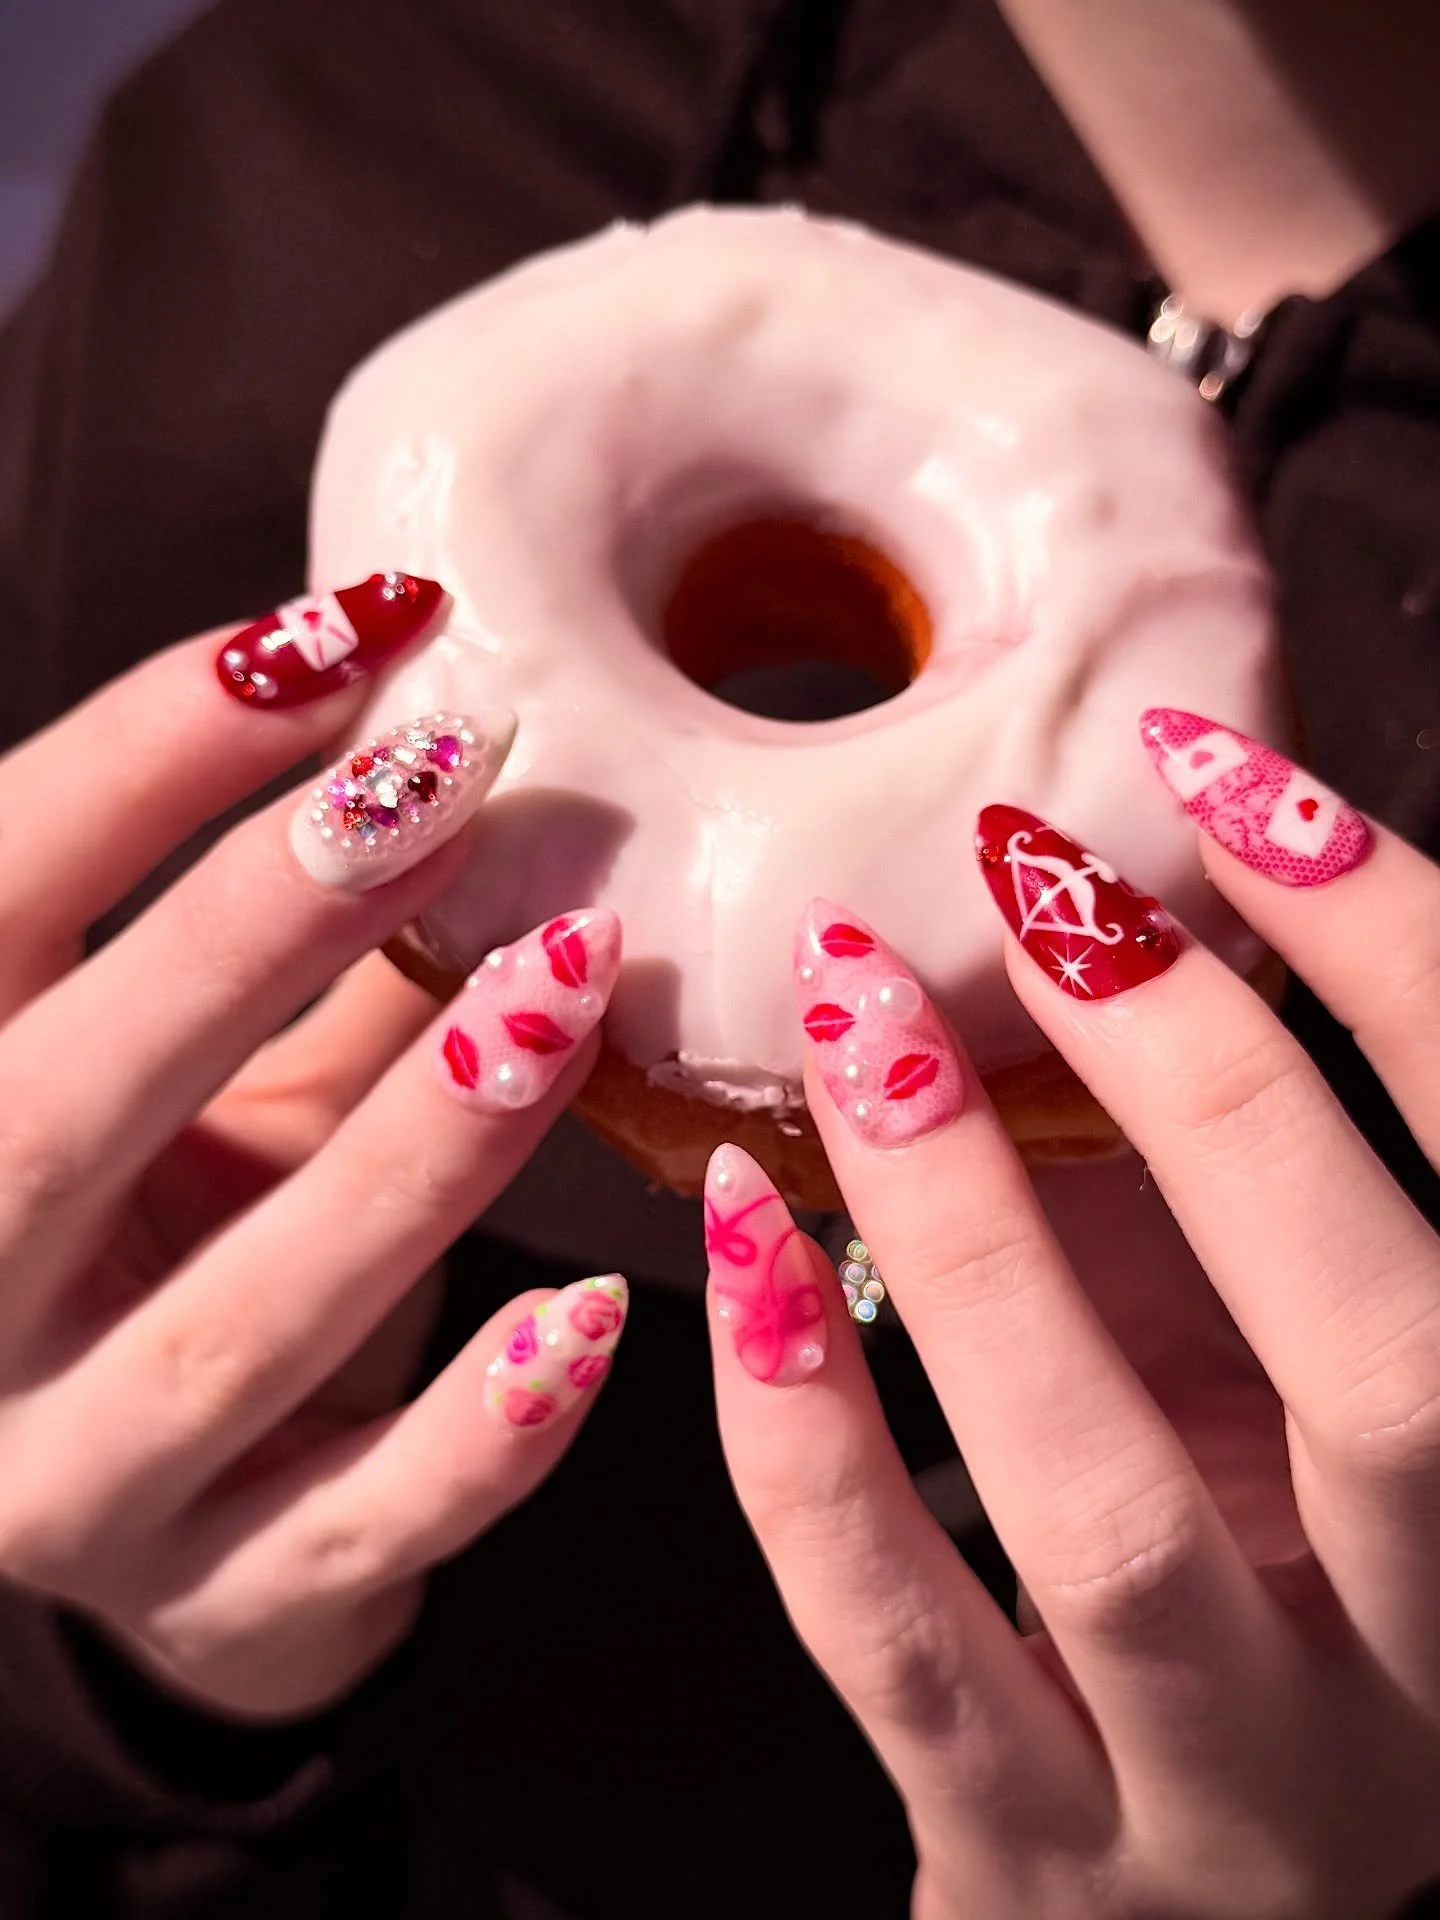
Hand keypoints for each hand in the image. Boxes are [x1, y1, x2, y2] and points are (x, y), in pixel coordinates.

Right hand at [0, 584, 626, 1719]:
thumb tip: (455, 731)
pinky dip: (476, 1435)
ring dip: (417, 1144)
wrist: (149, 1474)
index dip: (156, 751)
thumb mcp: (211, 1067)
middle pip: (62, 1102)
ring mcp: (62, 1472)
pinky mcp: (209, 1593)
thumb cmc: (184, 1214)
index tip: (362, 625)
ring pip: (231, 1319)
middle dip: (255, 924)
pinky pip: (348, 1530)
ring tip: (571, 976)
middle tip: (451, 773)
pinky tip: (593, 1323)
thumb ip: (306, 943)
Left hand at [704, 712, 1439, 1917]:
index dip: (1402, 961)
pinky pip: (895, 1633)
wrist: (1184, 1887)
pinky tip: (737, 1244)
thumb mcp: (1252, 1365)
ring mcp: (1242, 1790)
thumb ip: (1192, 1185)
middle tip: (1037, 891)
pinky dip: (804, 1423)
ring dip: (972, 1239)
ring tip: (856, 1020)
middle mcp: (1435, 1654)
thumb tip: (1070, 916)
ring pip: (1116, 1519)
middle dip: (1213, 1095)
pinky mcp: (1036, 1859)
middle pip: (1388, 1371)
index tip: (1225, 781)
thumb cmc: (1228, 1556)